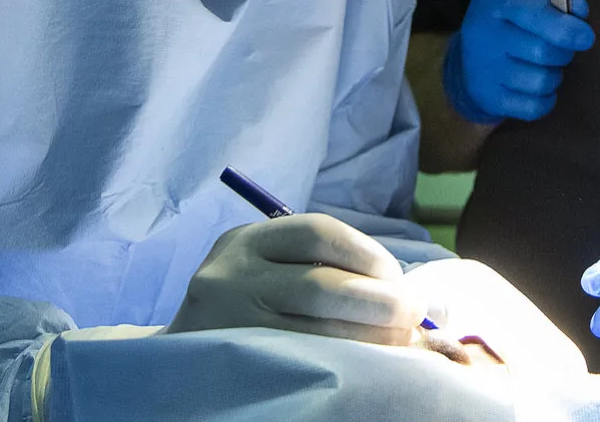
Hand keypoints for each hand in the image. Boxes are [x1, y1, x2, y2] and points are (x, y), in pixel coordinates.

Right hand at [168, 213, 427, 345]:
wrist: (181, 361)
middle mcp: (230, 275)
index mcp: (246, 241)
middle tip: (412, 316)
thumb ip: (328, 268)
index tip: (399, 279)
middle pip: (317, 286)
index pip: (317, 233)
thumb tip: (417, 296)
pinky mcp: (232, 365)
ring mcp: (227, 324)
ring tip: (399, 345)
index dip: (368, 255)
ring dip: (367, 339)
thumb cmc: (248, 306)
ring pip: (311, 333)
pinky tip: (364, 366)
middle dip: (377, 302)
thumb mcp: (271, 269)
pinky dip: (340, 364)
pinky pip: (297, 365)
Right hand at [442, 0, 593, 124]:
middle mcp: (485, 34)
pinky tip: (538, 87)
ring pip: (541, 81)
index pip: (534, 14)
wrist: (467, 54)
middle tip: (560, 48)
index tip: (586, 37)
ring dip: (554, 75)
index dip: (565, 27)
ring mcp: (484, 69)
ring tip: (544, 66)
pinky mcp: (489, 98)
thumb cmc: (507, 18)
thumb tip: (580, 13)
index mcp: (496, 0)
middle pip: (543, 51)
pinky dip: (546, 100)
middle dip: (563, 52)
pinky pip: (534, 107)